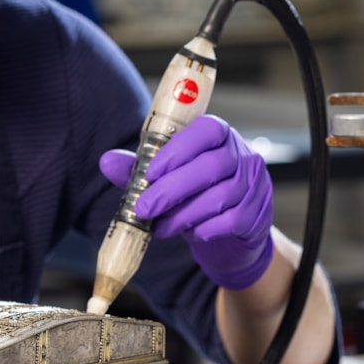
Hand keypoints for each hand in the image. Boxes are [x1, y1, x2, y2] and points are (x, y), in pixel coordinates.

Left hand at [99, 115, 273, 290]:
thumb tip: (107, 161)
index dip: (178, 149)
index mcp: (219, 136)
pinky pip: (231, 221)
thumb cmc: (194, 195)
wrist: (228, 233)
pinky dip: (203, 229)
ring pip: (220, 196)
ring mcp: (255, 184)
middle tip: (143, 207)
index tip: (150, 172)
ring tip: (160, 225)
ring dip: (183, 214)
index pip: (207, 129)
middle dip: (171, 189)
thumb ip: (138, 169)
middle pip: (212, 166)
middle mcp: (243, 155)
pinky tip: (188, 233)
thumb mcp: (164, 179)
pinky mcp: (257, 214)